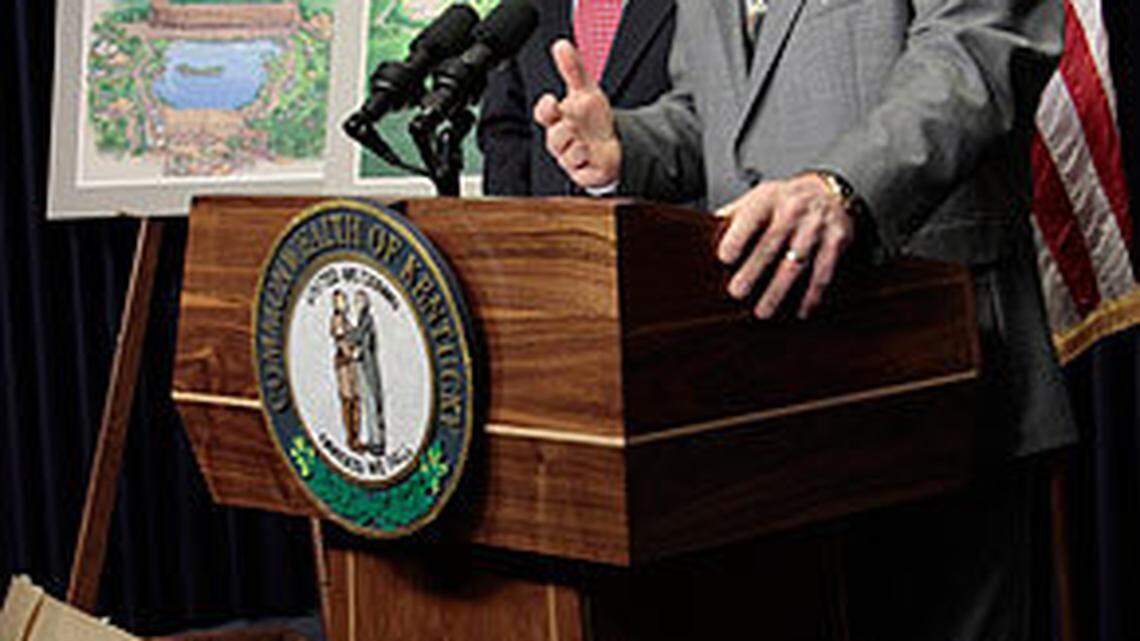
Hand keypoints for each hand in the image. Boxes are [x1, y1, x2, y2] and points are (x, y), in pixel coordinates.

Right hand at [533, 40, 620, 187]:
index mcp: (559, 120)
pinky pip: (579, 171)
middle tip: (573, 123)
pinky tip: (591, 153)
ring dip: (576, 145)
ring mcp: (571, 158)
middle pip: (553, 137)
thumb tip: (561, 45)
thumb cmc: (594, 121)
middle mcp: (562, 140)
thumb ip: (573, 69)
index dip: (545, 108)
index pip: (544, 114)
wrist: (612, 147)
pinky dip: (586, 160)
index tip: (552, 100)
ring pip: (566, 154)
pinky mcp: (583, 173)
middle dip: (563, 129)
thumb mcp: (586, 92)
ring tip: (585, 140)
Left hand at [716, 174, 854, 318]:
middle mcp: (794, 210)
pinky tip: (801, 310)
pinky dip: (812, 295)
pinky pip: (823, 272)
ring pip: (796, 263)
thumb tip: (705, 231)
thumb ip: (734, 214)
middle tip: (737, 292)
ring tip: (763, 311)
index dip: (738, 237)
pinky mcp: (836, 241)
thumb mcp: (759, 197)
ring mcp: (816, 227)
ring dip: (779, 290)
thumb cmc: (784, 200)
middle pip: (771, 244)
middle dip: (753, 271)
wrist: (828, 191)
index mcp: (769, 199)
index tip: (724, 258)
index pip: (751, 217)